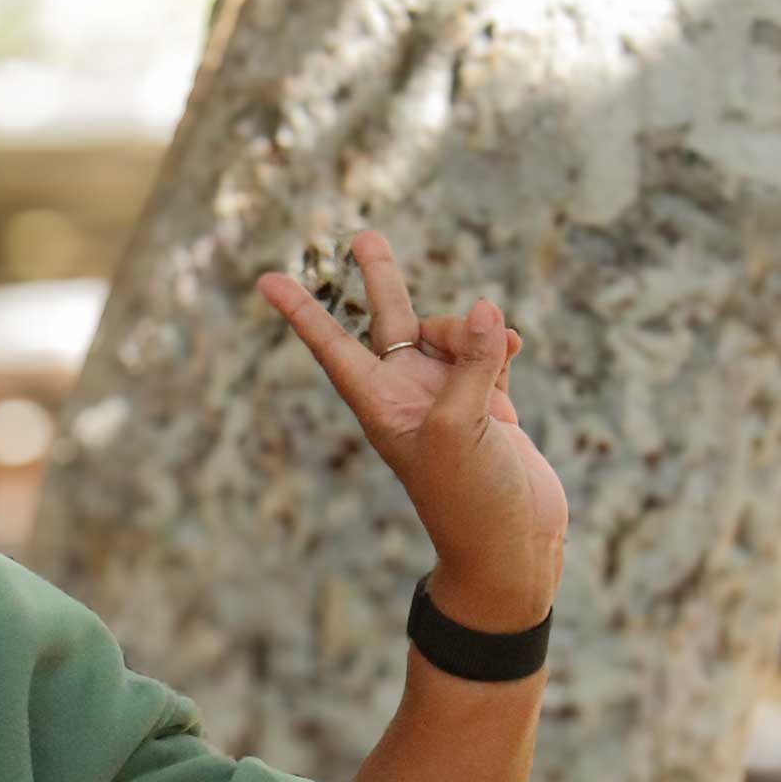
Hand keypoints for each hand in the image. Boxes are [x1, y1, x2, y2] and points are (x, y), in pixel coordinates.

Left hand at [254, 227, 565, 632]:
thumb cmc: (470, 501)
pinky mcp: (487, 404)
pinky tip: (513, 348)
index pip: (332, 347)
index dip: (302, 313)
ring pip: (452, 332)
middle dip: (381, 278)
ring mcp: (448, 397)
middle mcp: (407, 395)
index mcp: (380, 405)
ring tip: (495, 352)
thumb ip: (470, 363)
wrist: (512, 547)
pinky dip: (499, 345)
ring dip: (472, 331)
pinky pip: (487, 352)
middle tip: (362, 234)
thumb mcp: (463, 428)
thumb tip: (484, 309)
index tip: (267, 281)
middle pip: (390, 321)